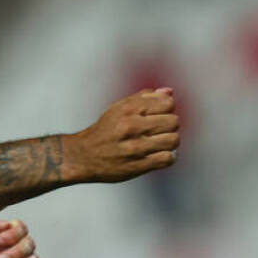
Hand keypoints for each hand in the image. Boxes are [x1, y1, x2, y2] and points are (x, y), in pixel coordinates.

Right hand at [63, 87, 179, 182]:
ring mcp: (135, 147)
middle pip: (173, 121)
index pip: (167, 103)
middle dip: (169, 126)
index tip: (158, 115)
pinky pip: (168, 159)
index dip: (166, 109)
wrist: (83, 156)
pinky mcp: (138, 165)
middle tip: (158, 130)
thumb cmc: (103, 132)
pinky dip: (167, 157)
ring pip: (173, 140)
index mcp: (127, 109)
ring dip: (169, 142)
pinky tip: (158, 155)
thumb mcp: (118, 108)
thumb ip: (144, 98)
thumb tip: (168, 92)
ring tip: (159, 143)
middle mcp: (131, 126)